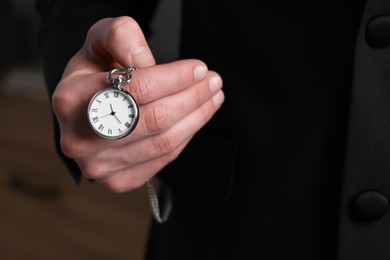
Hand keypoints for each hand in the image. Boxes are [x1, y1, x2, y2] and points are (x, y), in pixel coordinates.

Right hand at [52, 16, 223, 192]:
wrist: (85, 108)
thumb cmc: (95, 74)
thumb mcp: (100, 41)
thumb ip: (120, 36)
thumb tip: (144, 60)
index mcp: (71, 100)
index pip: (137, 89)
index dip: (176, 79)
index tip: (200, 69)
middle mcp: (80, 139)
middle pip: (155, 119)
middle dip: (193, 98)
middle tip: (213, 83)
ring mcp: (98, 166)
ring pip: (163, 142)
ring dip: (196, 118)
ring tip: (212, 98)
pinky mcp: (117, 181)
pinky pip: (163, 159)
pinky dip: (185, 137)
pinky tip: (195, 119)